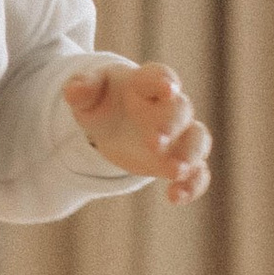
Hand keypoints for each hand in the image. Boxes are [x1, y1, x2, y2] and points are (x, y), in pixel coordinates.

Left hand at [65, 59, 210, 203]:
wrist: (113, 124)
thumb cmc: (103, 102)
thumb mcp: (87, 94)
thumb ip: (83, 88)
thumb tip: (76, 88)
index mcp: (146, 83)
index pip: (158, 76)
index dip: (163, 81)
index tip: (167, 89)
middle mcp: (169, 107)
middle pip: (181, 110)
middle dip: (171, 125)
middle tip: (155, 142)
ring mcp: (179, 134)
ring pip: (197, 139)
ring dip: (190, 154)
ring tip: (175, 172)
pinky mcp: (179, 159)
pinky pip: (197, 171)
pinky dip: (192, 184)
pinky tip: (176, 197)